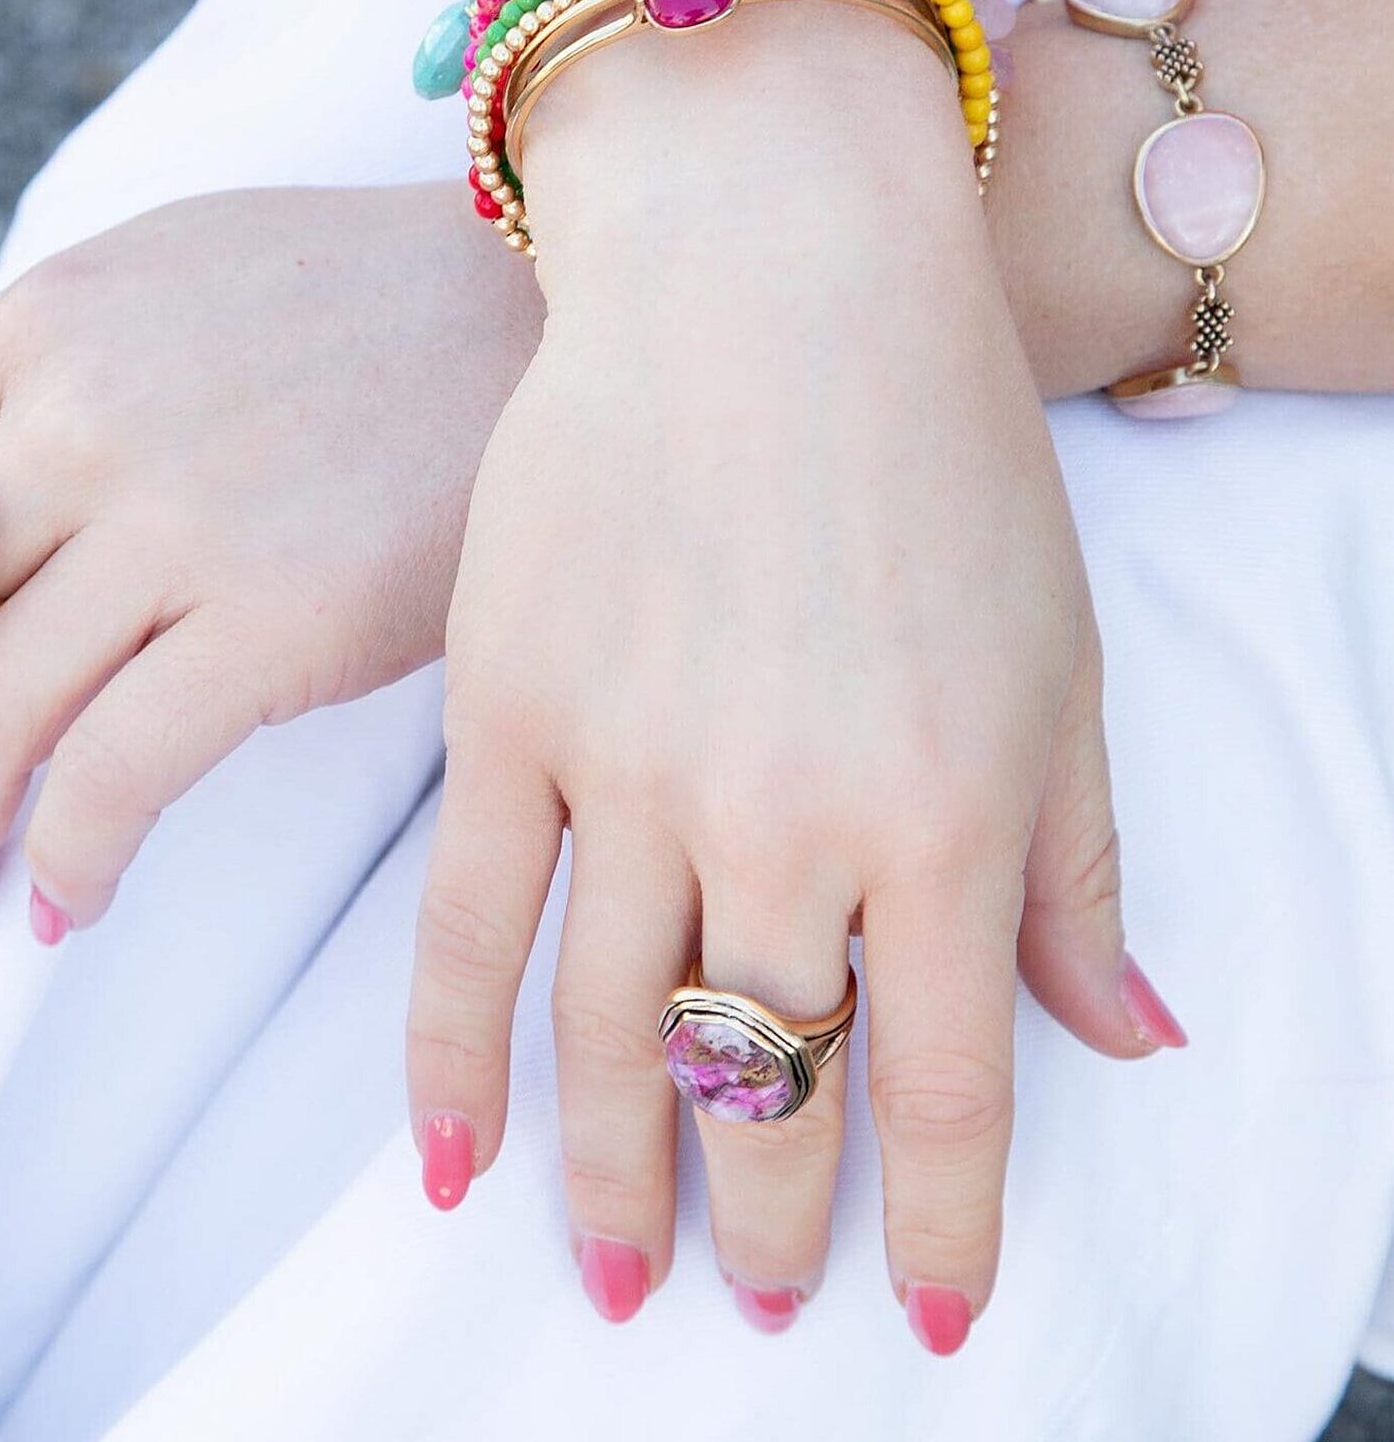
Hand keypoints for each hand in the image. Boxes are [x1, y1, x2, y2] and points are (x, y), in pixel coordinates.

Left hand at [0, 185, 539, 935]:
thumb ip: (12, 367)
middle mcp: (85, 411)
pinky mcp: (281, 615)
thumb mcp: (162, 274)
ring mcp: (181, 514)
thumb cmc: (363, 307)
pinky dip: (66, 856)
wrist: (547, 308)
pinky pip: (114, 772)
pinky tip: (71, 893)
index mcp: (46, 321)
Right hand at [407, 13, 1183, 1341]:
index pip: (947, 1093)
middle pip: (770, 1083)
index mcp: (947, 815)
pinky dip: (450, 1062)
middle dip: (772, 1224)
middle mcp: (785, 819)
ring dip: (619, 1183)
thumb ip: (1075, 868)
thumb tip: (1128, 1044)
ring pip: (610, 1035)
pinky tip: (451, 1163)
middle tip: (756, 1302)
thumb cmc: (941, 447)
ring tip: (616, 1280)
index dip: (935, 1228)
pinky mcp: (508, 709)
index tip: (916, 1311)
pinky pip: (463, 924)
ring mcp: (629, 769)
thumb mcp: (1057, 659)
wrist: (769, 267)